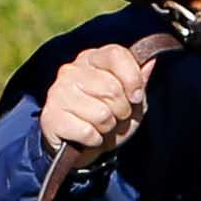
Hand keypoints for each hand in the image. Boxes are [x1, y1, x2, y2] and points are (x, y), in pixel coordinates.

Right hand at [38, 43, 157, 159]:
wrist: (78, 145)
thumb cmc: (107, 117)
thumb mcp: (129, 99)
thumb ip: (138, 81)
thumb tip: (150, 62)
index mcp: (91, 59)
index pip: (116, 55)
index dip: (132, 78)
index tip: (136, 97)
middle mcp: (71, 71)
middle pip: (111, 88)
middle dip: (122, 110)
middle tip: (116, 117)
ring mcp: (57, 93)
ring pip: (101, 113)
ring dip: (108, 127)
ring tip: (101, 127)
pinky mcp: (50, 117)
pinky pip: (87, 132)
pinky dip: (94, 139)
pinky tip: (88, 136)